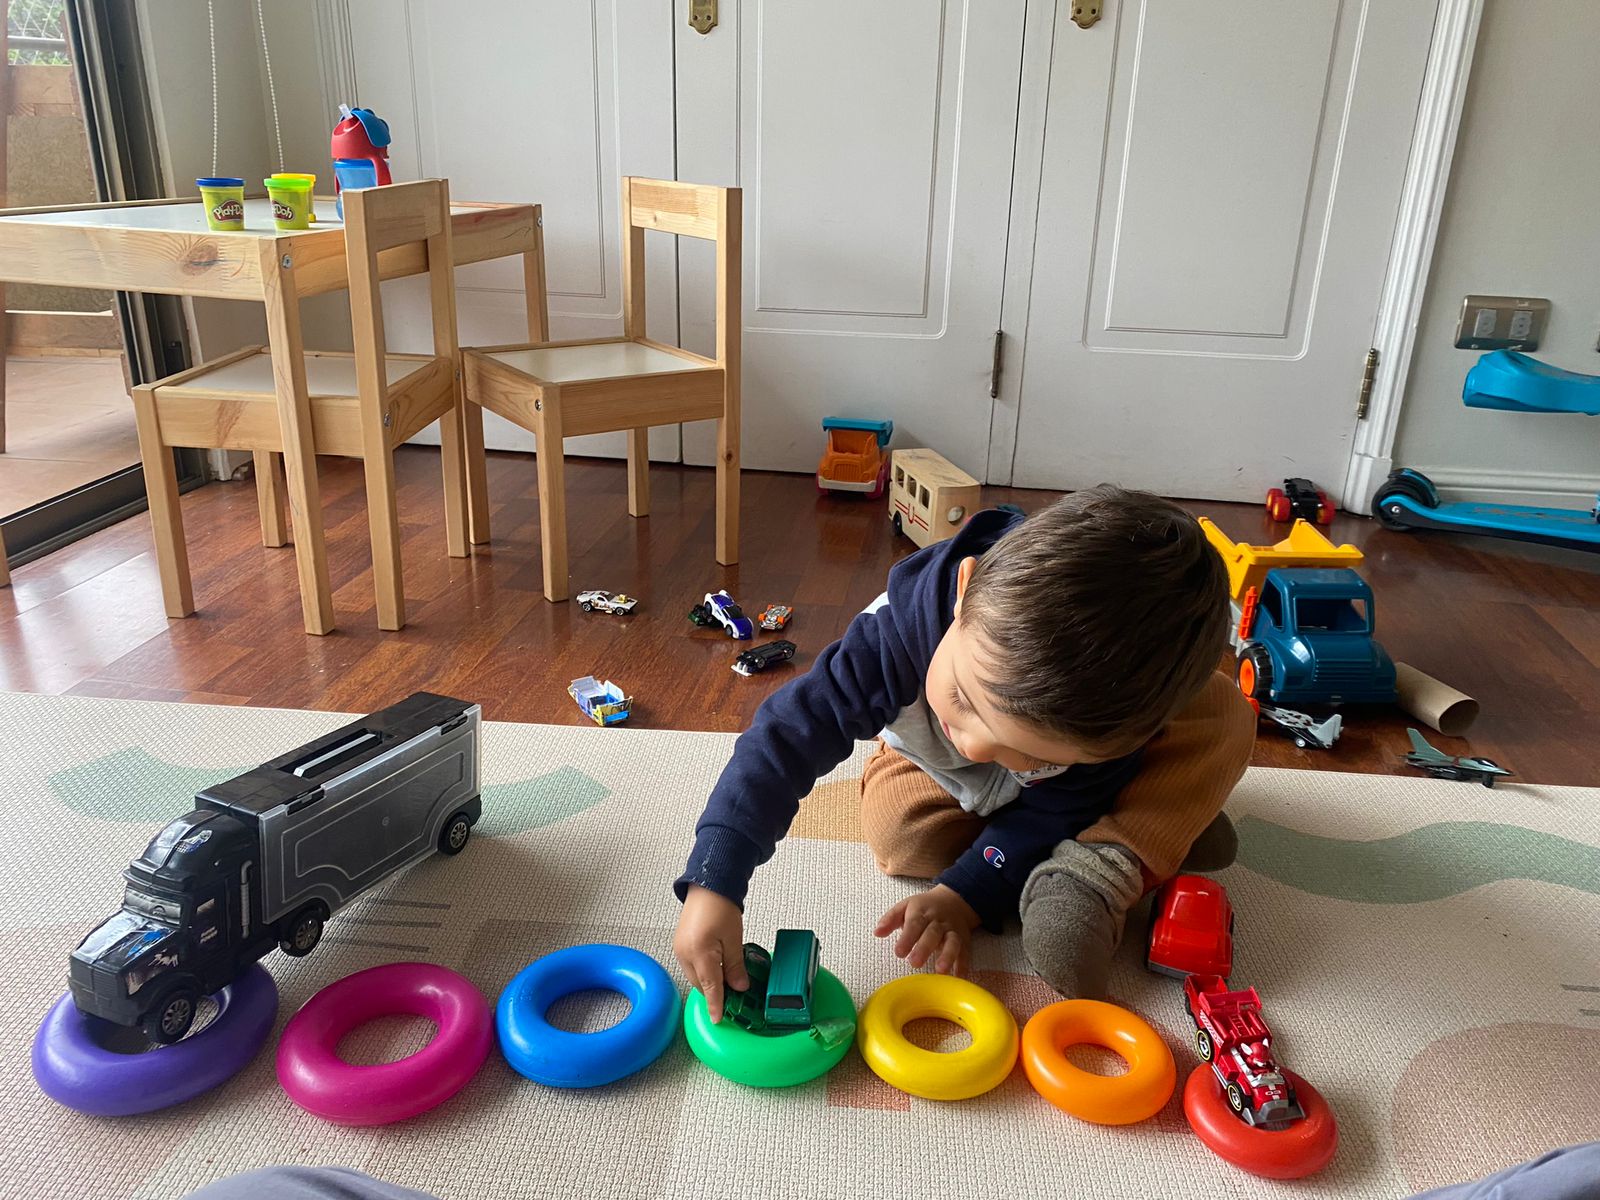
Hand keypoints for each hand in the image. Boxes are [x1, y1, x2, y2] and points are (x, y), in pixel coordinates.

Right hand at [672, 884, 750, 1023]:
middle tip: (734, 997)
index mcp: (699, 953)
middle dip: (715, 992)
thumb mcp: (734, 938)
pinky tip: (716, 967)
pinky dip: (704, 970)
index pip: (710, 987)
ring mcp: (680, 949)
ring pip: (696, 976)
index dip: (716, 1005)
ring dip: (710, 981)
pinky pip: (692, 966)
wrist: (708, 885)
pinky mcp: (680, 944)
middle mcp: (685, 953)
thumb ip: (736, 966)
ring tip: (728, 980)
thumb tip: (739, 987)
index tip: (718, 1019)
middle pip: (701, 984)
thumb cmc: (720, 905)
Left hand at [874, 884, 978, 975]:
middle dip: (924, 948)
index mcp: (922, 912)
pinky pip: (964, 953)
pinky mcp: (964, 941)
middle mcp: (938, 922)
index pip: (914, 924)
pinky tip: (958, 978)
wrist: (954, 900)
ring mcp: (953, 931)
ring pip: (952, 942)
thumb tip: (877, 932)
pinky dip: (962, 966)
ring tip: (940, 970)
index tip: (899, 952)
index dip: (907, 938)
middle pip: (932, 934)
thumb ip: (890, 919)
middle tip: (914, 963)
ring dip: (947, 956)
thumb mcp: (905, 906)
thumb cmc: (924, 908)